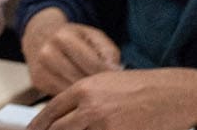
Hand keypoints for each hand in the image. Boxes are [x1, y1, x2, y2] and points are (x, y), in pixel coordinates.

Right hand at [22, 9, 121, 94]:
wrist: (38, 35)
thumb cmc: (71, 37)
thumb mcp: (91, 35)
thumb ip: (108, 50)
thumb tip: (115, 72)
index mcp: (63, 38)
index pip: (93, 64)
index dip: (110, 74)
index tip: (119, 80)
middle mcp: (48, 53)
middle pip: (82, 80)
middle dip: (99, 86)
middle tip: (111, 90)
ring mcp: (40, 68)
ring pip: (72, 91)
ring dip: (87, 95)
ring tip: (99, 94)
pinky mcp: (37, 81)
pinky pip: (62, 95)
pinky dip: (74, 97)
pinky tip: (82, 94)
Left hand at [29, 68, 196, 129]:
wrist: (169, 93)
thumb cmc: (139, 86)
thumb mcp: (103, 83)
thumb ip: (81, 97)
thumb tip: (64, 112)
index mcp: (82, 89)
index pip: (51, 111)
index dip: (38, 125)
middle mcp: (90, 107)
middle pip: (59, 128)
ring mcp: (104, 124)